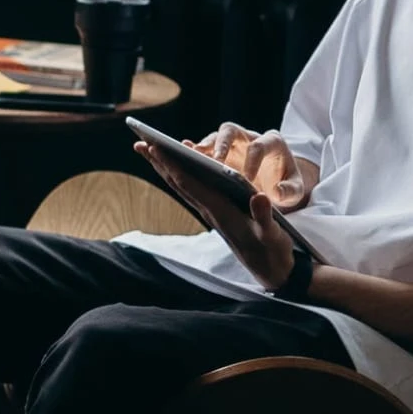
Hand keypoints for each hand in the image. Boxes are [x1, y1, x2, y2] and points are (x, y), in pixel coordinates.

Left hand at [134, 139, 299, 289]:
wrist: (270, 269)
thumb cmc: (271, 249)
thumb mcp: (273, 233)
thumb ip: (265, 216)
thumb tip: (259, 196)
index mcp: (221, 211)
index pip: (190, 185)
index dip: (173, 166)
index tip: (156, 148)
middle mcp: (210, 211)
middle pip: (178, 183)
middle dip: (160, 163)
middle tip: (139, 144)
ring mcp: (210, 212)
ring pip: (182, 187)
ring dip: (164, 169)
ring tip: (148, 151)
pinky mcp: (215, 214)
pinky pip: (191, 191)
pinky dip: (179, 176)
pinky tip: (173, 168)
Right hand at [193, 122, 309, 210]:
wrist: (278, 184)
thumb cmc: (286, 186)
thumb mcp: (295, 192)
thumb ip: (289, 191)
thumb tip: (276, 192)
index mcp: (272, 143)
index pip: (258, 147)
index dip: (251, 162)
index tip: (246, 180)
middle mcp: (250, 138)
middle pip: (232, 131)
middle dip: (221, 144)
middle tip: (215, 161)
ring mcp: (233, 145)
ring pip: (215, 137)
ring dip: (204, 147)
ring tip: (193, 156)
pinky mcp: (220, 153)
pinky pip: (205, 148)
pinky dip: (194, 151)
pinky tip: (182, 156)